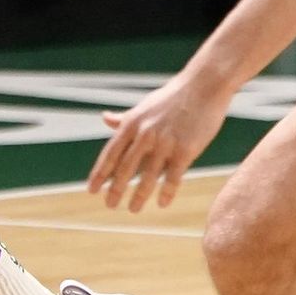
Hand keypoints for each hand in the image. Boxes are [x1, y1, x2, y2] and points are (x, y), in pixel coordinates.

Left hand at [88, 69, 233, 212]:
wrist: (204, 85)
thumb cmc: (173, 96)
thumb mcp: (144, 105)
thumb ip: (125, 117)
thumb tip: (105, 119)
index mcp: (132, 123)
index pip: (110, 153)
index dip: (100, 173)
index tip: (91, 189)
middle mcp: (145, 133)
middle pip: (125, 168)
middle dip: (115, 189)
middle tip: (109, 205)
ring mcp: (165, 142)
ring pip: (148, 176)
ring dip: (139, 195)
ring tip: (133, 209)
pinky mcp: (185, 149)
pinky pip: (173, 176)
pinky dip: (166, 192)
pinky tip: (162, 204)